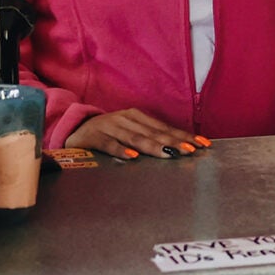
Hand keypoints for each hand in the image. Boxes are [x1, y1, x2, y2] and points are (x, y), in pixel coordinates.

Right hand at [59, 109, 207, 159]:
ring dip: (154, 146)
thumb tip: (177, 148)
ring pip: (135, 138)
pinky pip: (109, 145)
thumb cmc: (107, 134)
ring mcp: (109, 126)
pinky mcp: (94, 137)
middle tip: (191, 150)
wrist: (72, 129)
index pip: (164, 127)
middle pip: (153, 132)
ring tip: (170, 153)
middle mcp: (125, 119)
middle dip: (174, 141)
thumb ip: (149, 138)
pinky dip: (121, 151)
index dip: (183, 135)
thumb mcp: (129, 132)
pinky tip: (133, 157)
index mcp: (136, 117)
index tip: (202, 144)